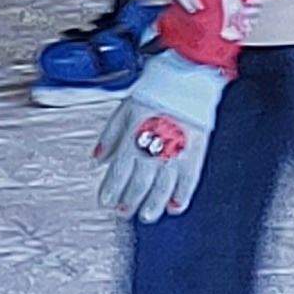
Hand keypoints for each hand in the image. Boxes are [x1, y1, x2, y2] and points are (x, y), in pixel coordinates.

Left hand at [91, 53, 229, 224]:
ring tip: (147, 216)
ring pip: (162, 186)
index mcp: (133, 137)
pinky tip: (175, 207)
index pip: (119, 172)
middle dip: (130, 200)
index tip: (106, 202)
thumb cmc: (154, 91)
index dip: (112, 189)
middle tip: (124, 212)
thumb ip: (109, 138)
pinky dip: (182, 195)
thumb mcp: (123, 110)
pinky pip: (189, 180)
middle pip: (139, 183)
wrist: (186, 77)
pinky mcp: (196, 152)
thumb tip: (97, 160)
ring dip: (153, 204)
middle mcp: (153, 148)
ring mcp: (176, 152)